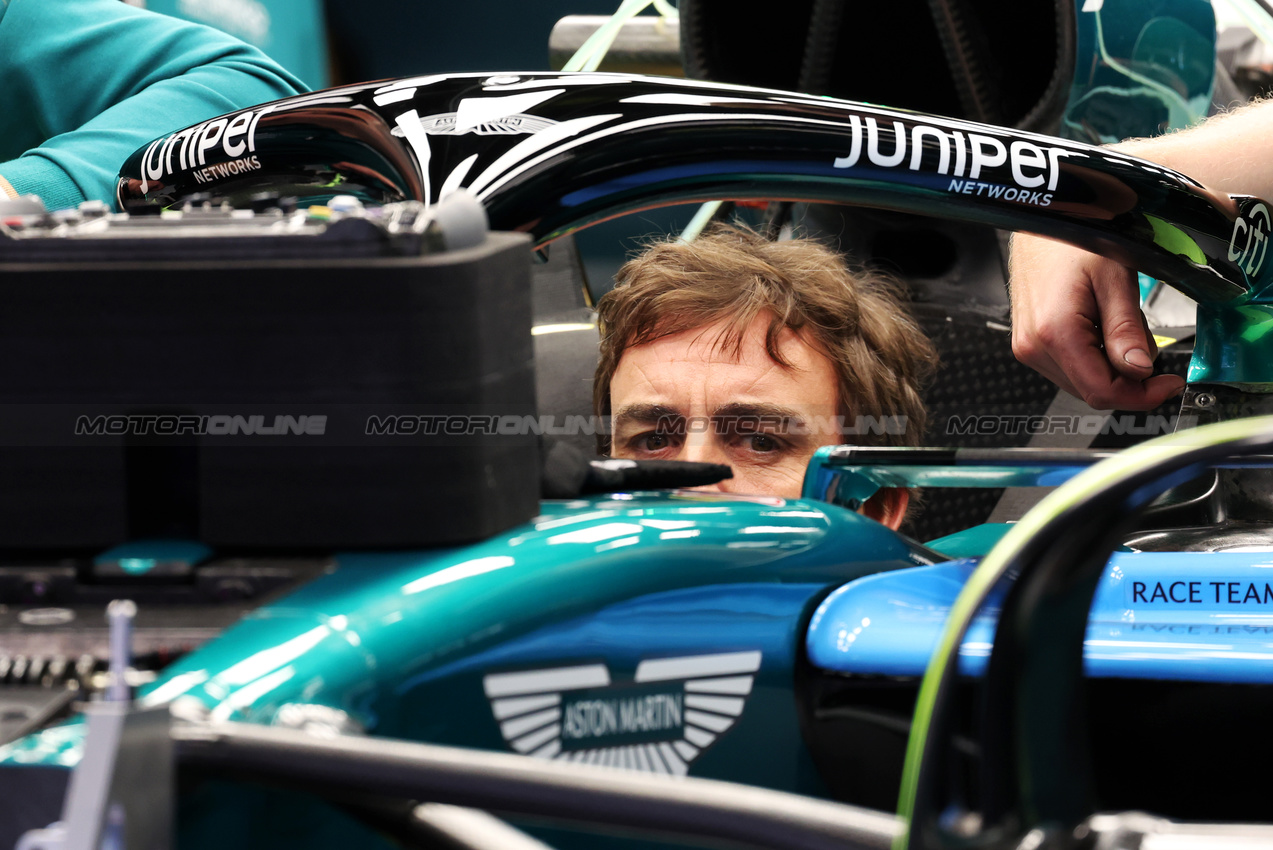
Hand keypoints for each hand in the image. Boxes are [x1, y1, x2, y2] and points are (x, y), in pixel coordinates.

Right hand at [1008, 234, 1185, 410]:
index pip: (1101, 392)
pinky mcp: (1027, 342)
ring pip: (1081, 382)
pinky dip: (1093, 357)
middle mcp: (1033, 347)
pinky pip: (1068, 367)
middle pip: (1091, 391)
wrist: (1041, 217)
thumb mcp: (1115, 278)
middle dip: (1128, 378)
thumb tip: (1139, 371)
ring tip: (1119, 324)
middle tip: (1149, 346)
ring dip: (1110, 367)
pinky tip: (1100, 326)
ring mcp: (1026, 346)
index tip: (1169, 384)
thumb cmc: (1075, 237)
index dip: (1141, 396)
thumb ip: (1125, 330)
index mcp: (1054, 333)